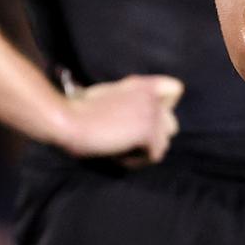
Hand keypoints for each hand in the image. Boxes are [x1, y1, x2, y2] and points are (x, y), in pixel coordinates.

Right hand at [56, 74, 182, 166]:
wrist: (68, 120)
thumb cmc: (78, 110)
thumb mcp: (108, 94)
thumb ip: (129, 100)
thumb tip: (135, 117)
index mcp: (143, 83)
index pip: (176, 89)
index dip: (165, 107)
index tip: (143, 118)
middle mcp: (153, 96)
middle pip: (171, 125)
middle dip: (152, 137)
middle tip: (127, 142)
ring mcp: (153, 113)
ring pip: (164, 143)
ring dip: (144, 151)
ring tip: (120, 150)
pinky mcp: (148, 131)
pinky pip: (154, 156)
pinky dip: (137, 161)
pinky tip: (118, 156)